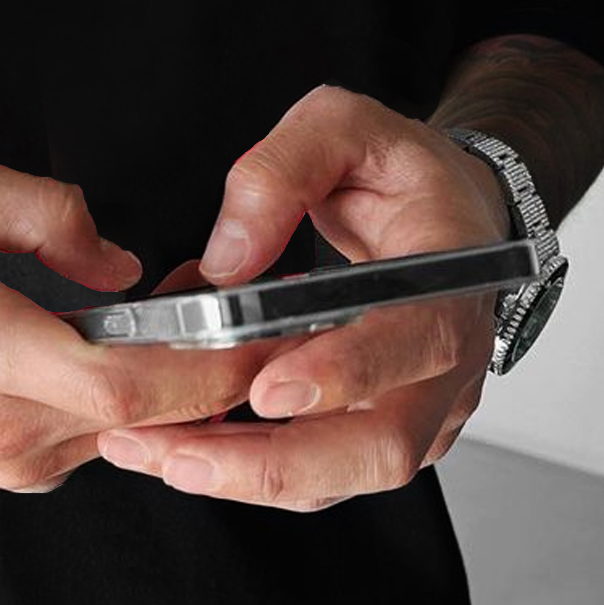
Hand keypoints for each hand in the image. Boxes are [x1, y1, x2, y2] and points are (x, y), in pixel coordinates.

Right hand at [0, 152, 284, 493]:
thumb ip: (43, 212)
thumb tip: (124, 266)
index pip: (122, 383)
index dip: (206, 365)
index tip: (260, 329)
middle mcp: (1, 423)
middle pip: (148, 417)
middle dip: (221, 372)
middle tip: (268, 320)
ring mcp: (10, 458)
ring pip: (134, 432)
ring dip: (181, 385)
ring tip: (198, 320)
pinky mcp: (17, 470)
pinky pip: (103, 437)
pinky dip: (138, 402)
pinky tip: (136, 352)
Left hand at [94, 85, 513, 510]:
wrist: (448, 213)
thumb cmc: (401, 173)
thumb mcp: (344, 127)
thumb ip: (283, 169)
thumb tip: (228, 254)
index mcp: (450, 279)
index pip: (415, 341)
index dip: (346, 373)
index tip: (268, 390)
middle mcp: (446, 362)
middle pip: (379, 446)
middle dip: (274, 464)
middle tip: (179, 456)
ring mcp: (419, 409)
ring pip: (340, 477)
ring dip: (244, 477)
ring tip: (152, 455)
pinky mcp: (379, 431)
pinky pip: (317, 477)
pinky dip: (246, 472)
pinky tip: (176, 452)